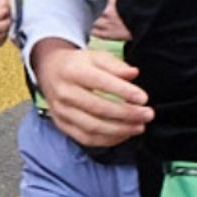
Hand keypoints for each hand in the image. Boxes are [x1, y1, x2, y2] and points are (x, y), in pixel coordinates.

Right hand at [33, 40, 153, 147]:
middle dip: (127, 114)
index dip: (123, 91)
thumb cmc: (78, 64)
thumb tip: (133, 74)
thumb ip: (115, 65)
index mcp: (72, 70)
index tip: (143, 98)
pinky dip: (108, 140)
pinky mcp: (62, 125)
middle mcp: (64, 92)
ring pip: (92, 127)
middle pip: (98, 108)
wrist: (49, 71)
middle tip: (147, 114)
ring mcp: (61, 111)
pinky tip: (124, 134)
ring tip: (139, 126)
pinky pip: (86, 139)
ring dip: (120, 130)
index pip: (100, 82)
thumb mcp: (95, 56)